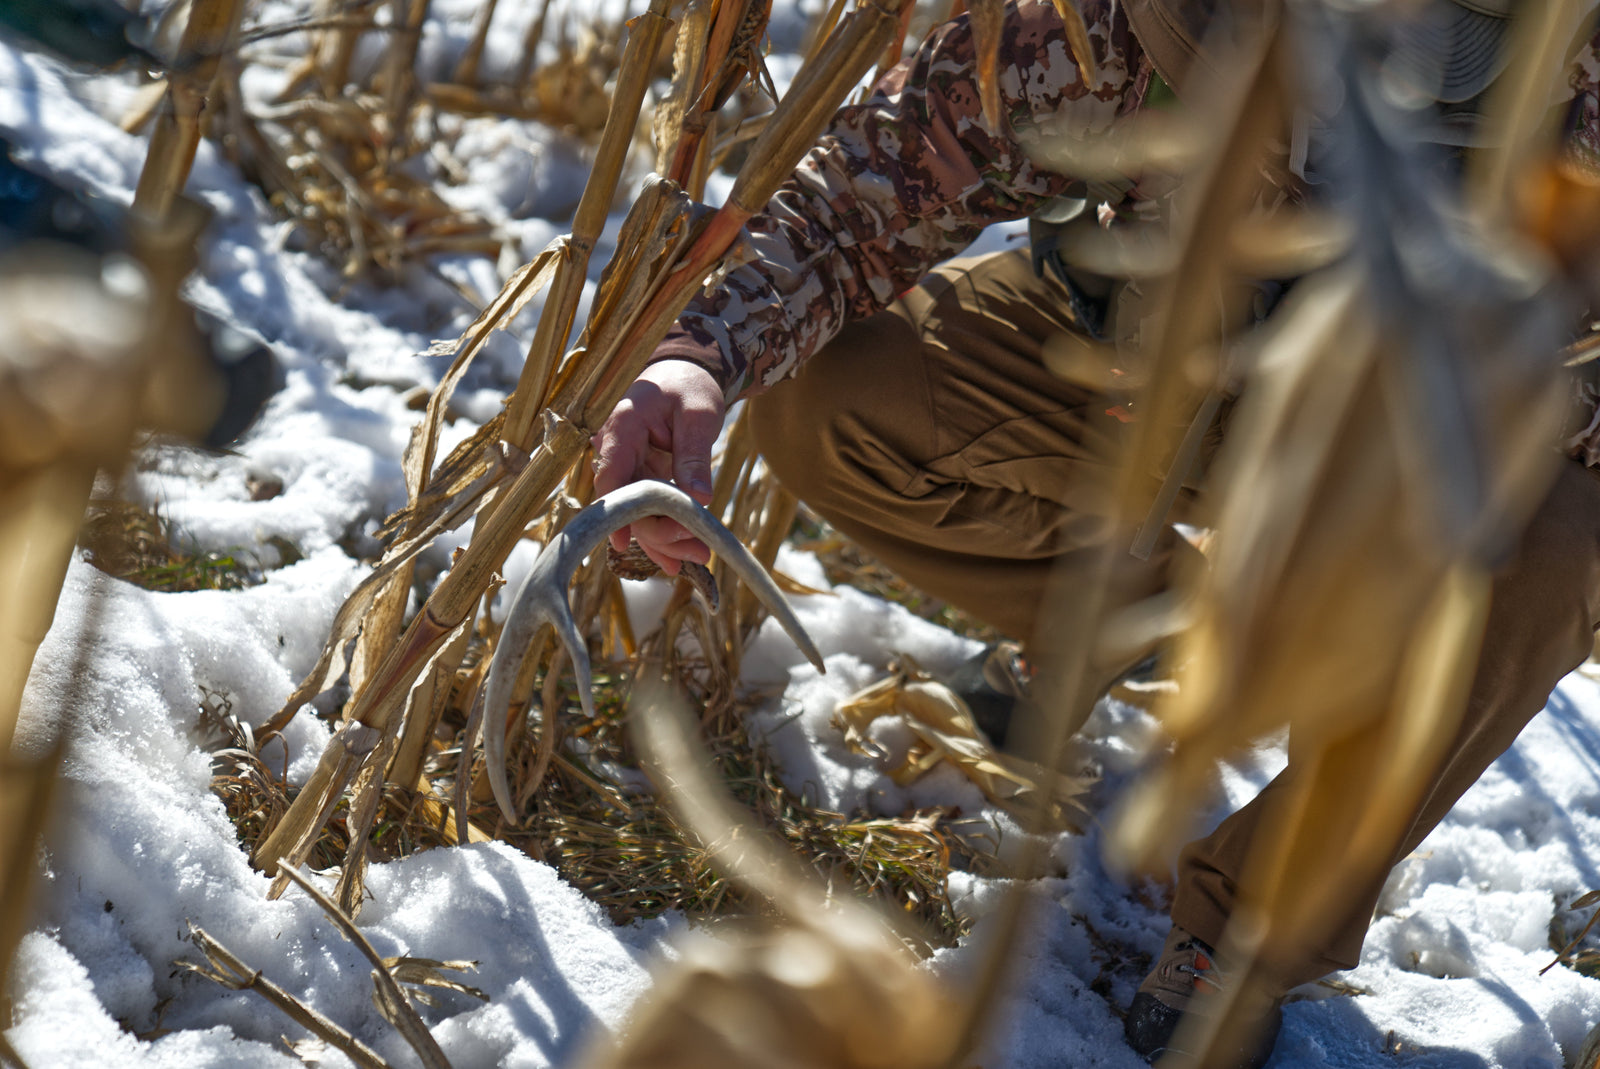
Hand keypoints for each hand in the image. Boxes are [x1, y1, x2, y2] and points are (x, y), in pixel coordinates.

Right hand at [591, 359, 726, 574]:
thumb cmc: (689, 387)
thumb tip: (700, 499)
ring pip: (638, 513)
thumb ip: (695, 454)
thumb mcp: (698, 414)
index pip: (611, 476)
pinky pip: (648, 509)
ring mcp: (628, 467)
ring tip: (700, 557)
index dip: (616, 512)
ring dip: (665, 539)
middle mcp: (617, 450)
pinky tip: (679, 557)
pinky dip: (664, 531)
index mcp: (623, 427)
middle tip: (699, 550)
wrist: (683, 375)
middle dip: (660, 532)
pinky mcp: (641, 477)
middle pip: (627, 504)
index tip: (623, 543)